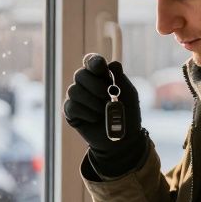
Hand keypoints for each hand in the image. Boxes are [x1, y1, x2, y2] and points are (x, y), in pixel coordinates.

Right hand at [64, 53, 145, 176]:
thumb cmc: (127, 115)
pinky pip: (71, 106)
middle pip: (80, 74)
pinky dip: (86, 113)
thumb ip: (120, 79)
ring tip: (103, 111)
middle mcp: (86, 84)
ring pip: (73, 90)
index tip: (100, 68)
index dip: (93, 62)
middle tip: (107, 96)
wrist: (122, 140)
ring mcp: (78, 98)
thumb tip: (113, 64)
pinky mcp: (71, 112)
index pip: (91, 61)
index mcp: (101, 76)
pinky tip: (95, 119)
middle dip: (94, 85)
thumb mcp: (129, 94)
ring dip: (91, 101)